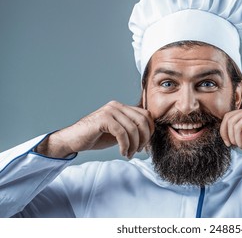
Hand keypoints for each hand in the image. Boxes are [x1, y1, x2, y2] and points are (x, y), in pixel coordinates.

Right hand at [37, 101, 153, 158]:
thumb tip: (149, 136)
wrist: (73, 140)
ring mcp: (110, 111)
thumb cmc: (96, 137)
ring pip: (133, 128)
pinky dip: (125, 145)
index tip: (145, 145)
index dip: (150, 130)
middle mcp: (117, 106)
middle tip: (138, 151)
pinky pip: (122, 133)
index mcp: (122, 107)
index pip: (146, 115)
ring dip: (134, 145)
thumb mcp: (119, 132)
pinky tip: (123, 152)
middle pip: (143, 120)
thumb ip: (132, 130)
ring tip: (129, 154)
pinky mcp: (103, 119)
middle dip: (144, 138)